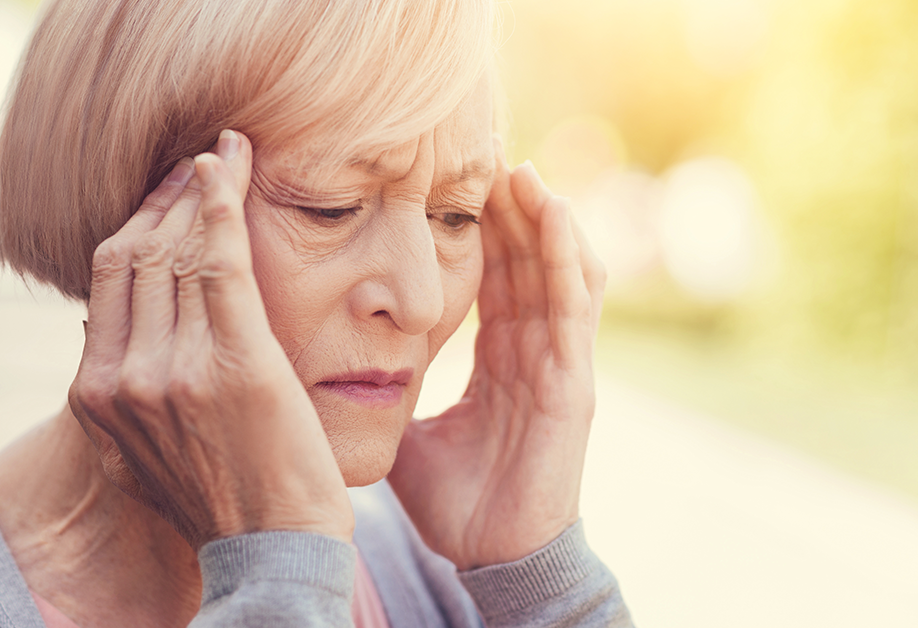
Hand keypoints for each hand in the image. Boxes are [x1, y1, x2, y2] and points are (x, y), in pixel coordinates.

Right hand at [67, 131, 352, 551]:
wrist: (272, 549)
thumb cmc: (222, 498)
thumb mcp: (142, 451)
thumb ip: (124, 393)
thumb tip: (111, 336)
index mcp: (96, 394)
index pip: (109, 277)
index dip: (138, 222)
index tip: (168, 192)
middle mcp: (124, 377)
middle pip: (139, 254)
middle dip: (170, 197)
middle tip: (201, 162)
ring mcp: (176, 369)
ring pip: (179, 251)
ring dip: (202, 191)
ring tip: (227, 158)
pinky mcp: (236, 362)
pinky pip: (222, 262)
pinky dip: (224, 205)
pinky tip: (234, 167)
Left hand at [388, 139, 605, 569]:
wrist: (490, 556)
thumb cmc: (458, 502)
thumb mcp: (410, 434)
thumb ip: (390, 396)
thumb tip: (343, 373)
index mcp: (499, 361)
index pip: (496, 279)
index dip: (483, 233)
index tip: (458, 185)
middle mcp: (534, 352)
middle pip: (527, 263)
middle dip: (511, 211)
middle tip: (487, 157)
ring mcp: (559, 363)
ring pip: (558, 271)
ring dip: (542, 219)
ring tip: (519, 169)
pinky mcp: (573, 380)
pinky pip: (573, 304)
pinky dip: (564, 253)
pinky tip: (549, 207)